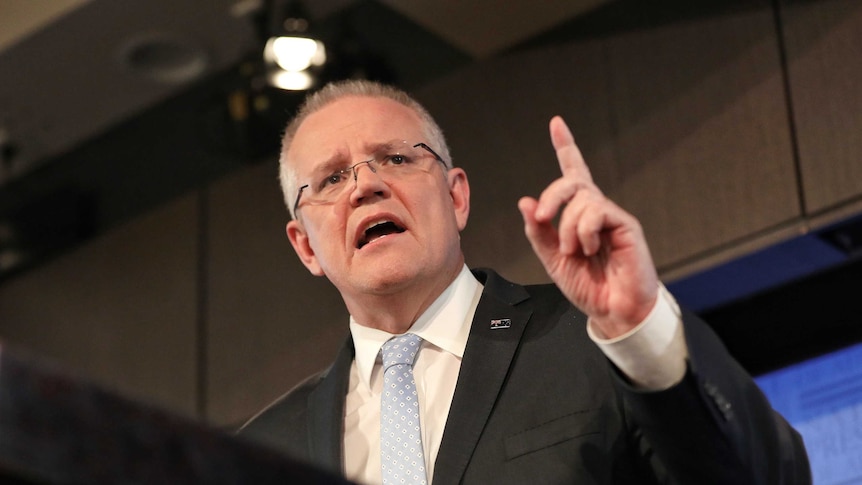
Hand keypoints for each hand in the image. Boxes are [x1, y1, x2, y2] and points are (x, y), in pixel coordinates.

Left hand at [518, 116, 658, 338]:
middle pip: (571, 182)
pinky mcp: (626, 224)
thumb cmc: (588, 285)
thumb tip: (525, 202)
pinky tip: (590, 248)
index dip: (566, 147)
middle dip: (552, 195)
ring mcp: (611, 216)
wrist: (613, 309)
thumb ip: (538, 231)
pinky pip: (597, 212)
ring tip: (576, 252)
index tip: (557, 123)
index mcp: (578, 215)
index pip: (572, 174)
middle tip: (542, 216)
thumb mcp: (552, 259)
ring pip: (581, 200)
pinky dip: (585, 231)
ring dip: (568, 228)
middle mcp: (596, 210)